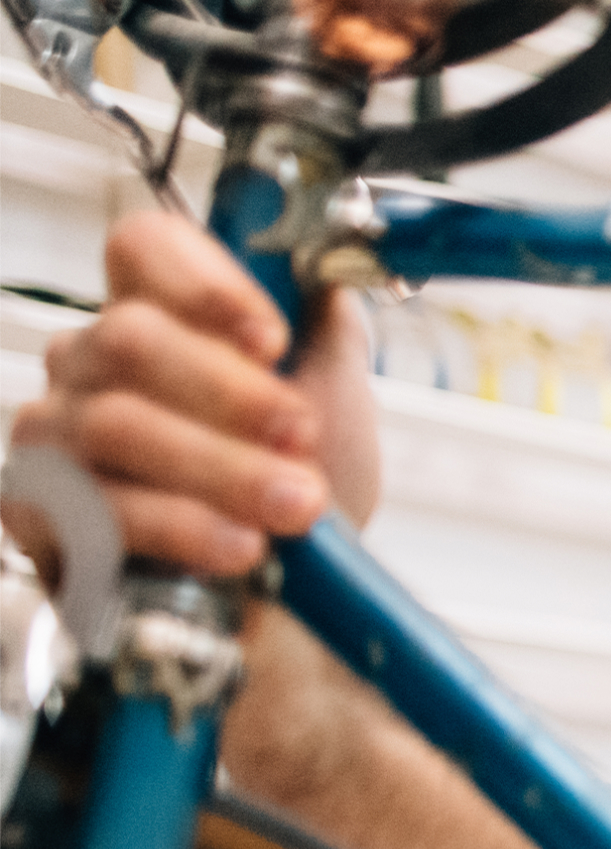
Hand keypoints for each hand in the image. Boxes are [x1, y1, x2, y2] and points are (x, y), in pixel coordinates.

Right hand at [13, 208, 378, 579]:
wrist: (292, 600)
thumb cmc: (304, 488)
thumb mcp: (334, 398)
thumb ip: (325, 326)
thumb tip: (324, 266)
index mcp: (159, 317)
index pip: (142, 248)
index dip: (203, 283)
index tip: (273, 339)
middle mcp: (91, 365)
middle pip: (129, 338)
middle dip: (232, 393)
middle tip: (301, 438)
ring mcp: (54, 434)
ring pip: (114, 424)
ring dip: (222, 469)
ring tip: (296, 508)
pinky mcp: (38, 511)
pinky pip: (96, 506)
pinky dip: (182, 526)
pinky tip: (239, 548)